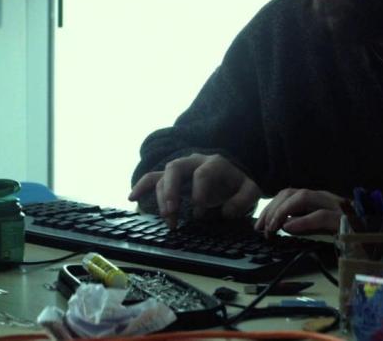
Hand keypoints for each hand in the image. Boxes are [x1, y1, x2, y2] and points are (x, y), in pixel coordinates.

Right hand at [128, 153, 261, 227]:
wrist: (232, 178)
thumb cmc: (238, 186)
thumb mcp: (250, 191)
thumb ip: (244, 199)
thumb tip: (225, 211)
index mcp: (215, 163)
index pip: (202, 173)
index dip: (199, 192)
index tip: (199, 212)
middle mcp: (194, 161)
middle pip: (176, 168)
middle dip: (171, 190)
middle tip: (173, 213)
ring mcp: (181, 168)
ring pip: (163, 175)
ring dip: (162, 198)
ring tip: (169, 220)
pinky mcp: (171, 177)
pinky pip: (152, 177)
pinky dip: (141, 186)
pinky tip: (132, 198)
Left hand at [255, 188, 343, 236]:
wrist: (379, 240)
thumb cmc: (350, 234)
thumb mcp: (322, 228)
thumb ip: (304, 223)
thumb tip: (282, 224)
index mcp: (319, 199)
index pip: (289, 194)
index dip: (271, 206)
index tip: (259, 224)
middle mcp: (326, 197)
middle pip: (292, 193)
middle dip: (272, 208)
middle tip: (262, 228)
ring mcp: (336, 206)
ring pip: (303, 197)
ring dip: (282, 212)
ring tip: (272, 228)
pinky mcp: (344, 220)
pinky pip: (320, 216)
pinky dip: (302, 222)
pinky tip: (289, 229)